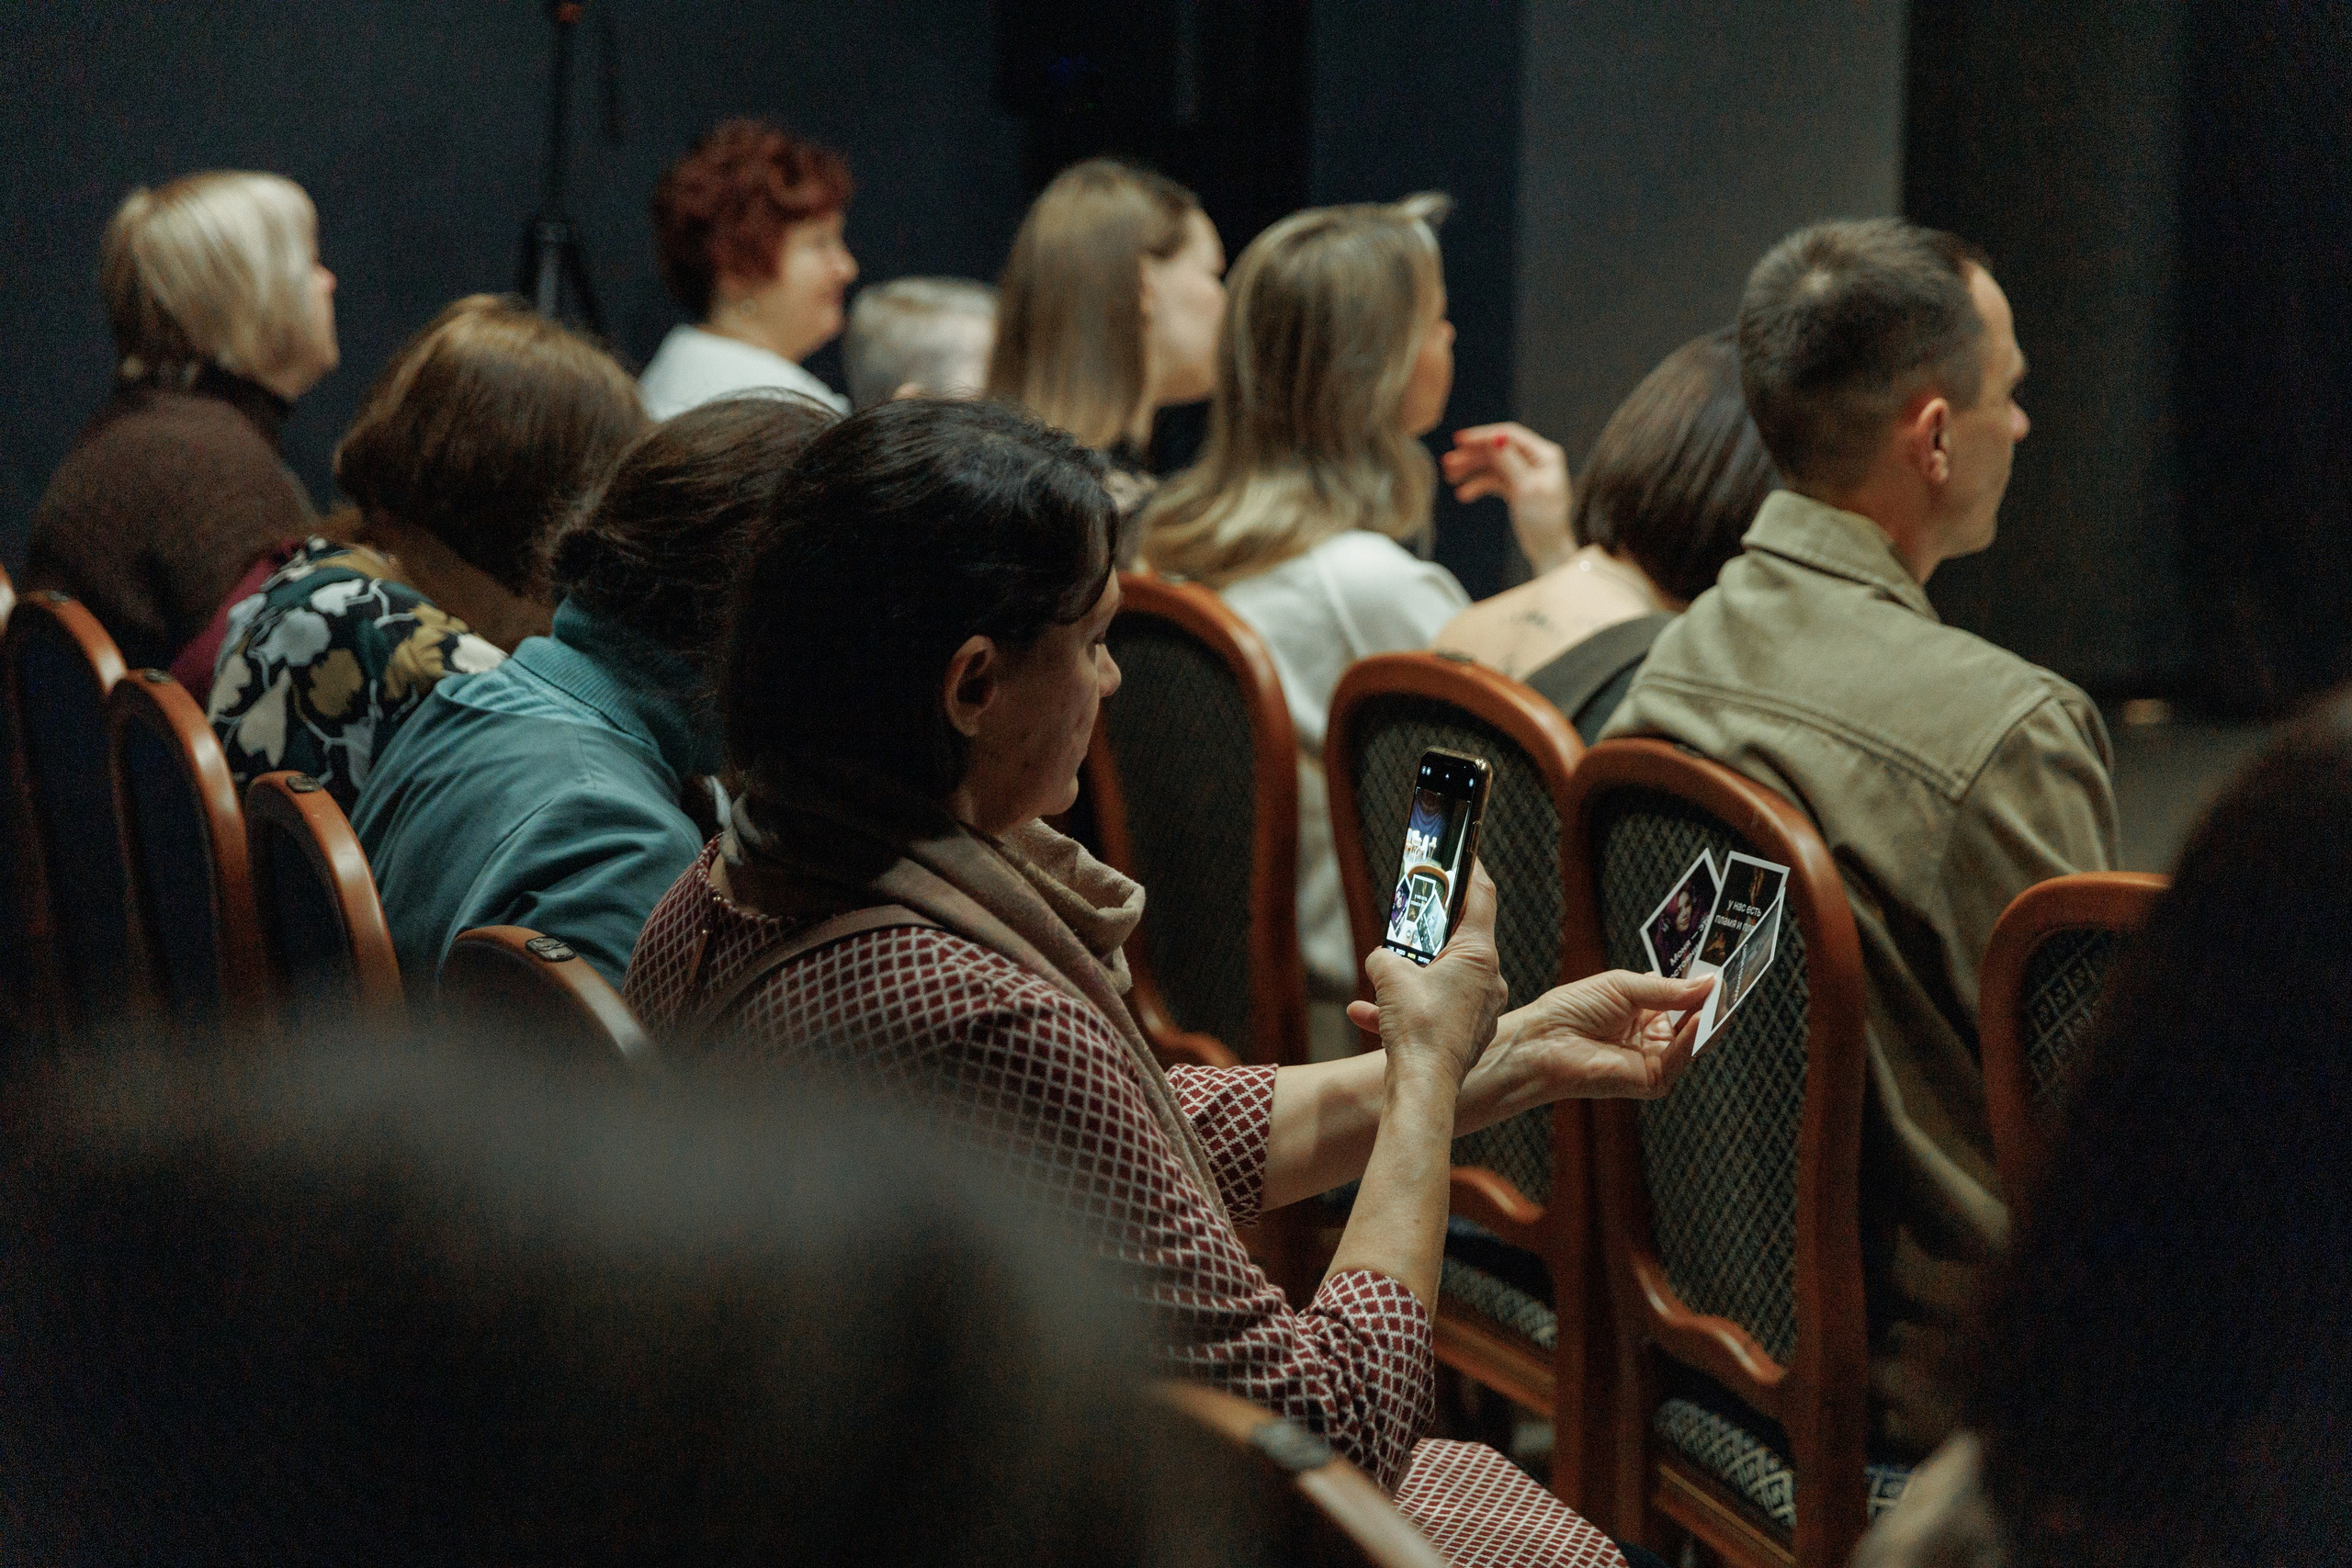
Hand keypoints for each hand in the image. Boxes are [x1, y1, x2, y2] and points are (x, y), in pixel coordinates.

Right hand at [1352, 861, 1507, 1091]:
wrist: (1423, 1089)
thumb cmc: (1416, 1029)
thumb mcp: (1388, 975)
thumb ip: (1384, 954)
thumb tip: (1382, 956)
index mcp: (1479, 956)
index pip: (1480, 896)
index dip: (1471, 869)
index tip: (1466, 849)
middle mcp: (1489, 979)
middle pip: (1461, 938)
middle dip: (1430, 929)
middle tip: (1410, 915)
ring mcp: (1480, 1009)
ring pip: (1444, 977)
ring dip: (1413, 974)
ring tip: (1383, 978)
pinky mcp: (1467, 1034)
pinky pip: (1435, 1009)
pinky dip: (1405, 1008)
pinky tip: (1367, 1015)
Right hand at [1442, 422, 1571, 572]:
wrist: (1548, 548)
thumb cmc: (1545, 519)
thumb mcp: (1527, 487)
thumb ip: (1510, 461)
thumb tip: (1496, 437)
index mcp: (1543, 454)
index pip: (1509, 435)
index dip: (1483, 436)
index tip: (1459, 440)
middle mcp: (1534, 459)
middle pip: (1497, 449)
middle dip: (1472, 455)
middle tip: (1447, 463)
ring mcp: (1524, 473)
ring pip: (1492, 464)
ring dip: (1470, 469)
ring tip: (1450, 476)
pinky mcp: (1515, 488)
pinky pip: (1492, 480)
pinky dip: (1478, 485)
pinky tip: (1464, 495)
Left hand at [1469, 970, 1713, 1107]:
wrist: (1542, 1039)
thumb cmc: (1573, 1009)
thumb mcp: (1624, 987)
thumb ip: (1668, 989)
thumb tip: (1712, 983)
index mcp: (1647, 1009)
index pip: (1686, 997)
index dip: (1705, 985)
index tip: (1726, 967)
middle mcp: (1654, 1035)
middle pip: (1697, 1019)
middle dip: (1714, 1001)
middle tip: (1733, 980)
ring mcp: (1655, 1059)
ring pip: (1695, 1040)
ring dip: (1710, 1018)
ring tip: (1722, 996)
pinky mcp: (1651, 1080)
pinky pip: (1680, 1058)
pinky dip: (1693, 1039)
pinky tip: (1700, 1019)